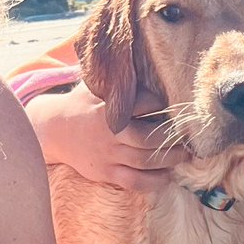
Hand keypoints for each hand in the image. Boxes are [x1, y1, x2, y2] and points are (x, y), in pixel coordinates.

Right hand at [26, 83, 186, 191]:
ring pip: (144, 161)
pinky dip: (154, 181)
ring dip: (170, 160)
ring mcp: (106, 154)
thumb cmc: (82, 105)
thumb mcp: (96, 87)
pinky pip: (134, 182)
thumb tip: (146, 62)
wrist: (54, 130)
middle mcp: (108, 132)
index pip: (143, 103)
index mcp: (107, 107)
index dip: (163, 105)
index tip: (176, 106)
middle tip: (189, 136)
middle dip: (173, 138)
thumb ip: (119, 80)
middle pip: (147, 138)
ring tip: (185, 155)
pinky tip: (167, 175)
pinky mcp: (105, 172)